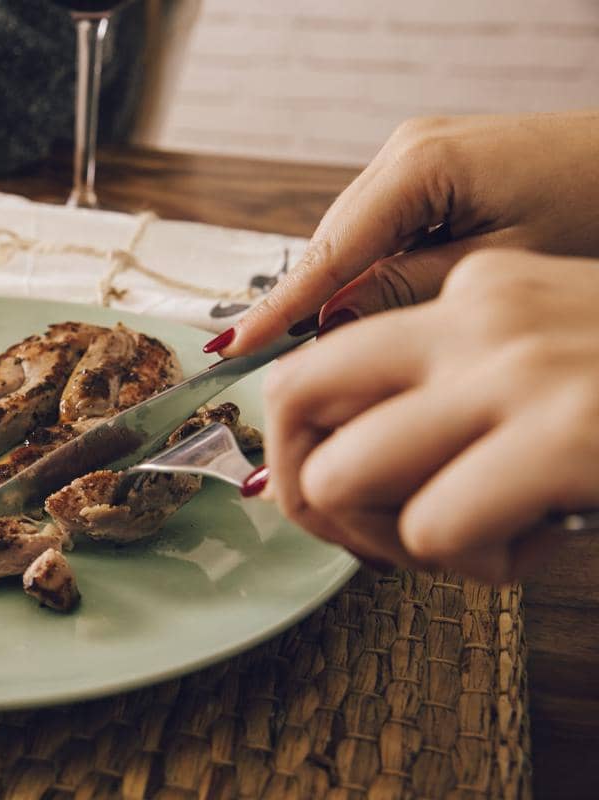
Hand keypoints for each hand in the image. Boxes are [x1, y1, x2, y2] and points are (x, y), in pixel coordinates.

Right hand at [214, 110, 598, 356]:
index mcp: (420, 166)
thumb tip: (329, 325)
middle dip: (310, 306)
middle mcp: (406, 150)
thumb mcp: (504, 268)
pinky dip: (374, 271)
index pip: (328, 253)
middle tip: (284, 375)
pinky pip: (383, 229)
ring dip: (343, 291)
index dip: (279, 309)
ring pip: (355, 240)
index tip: (230, 350)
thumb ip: (408, 292)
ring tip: (322, 353)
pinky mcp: (436, 168)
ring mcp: (419, 154)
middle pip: (333, 244)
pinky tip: (374, 309)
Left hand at [260, 249, 598, 582]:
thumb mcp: (559, 347)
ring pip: (338, 473)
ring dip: (376, 536)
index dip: (311, 442)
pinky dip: (469, 563)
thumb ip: (461, 379)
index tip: (341, 491)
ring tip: (456, 545)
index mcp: (477, 287)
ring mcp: (517, 371)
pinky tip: (530, 545)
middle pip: (295, 396)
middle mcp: (480, 316)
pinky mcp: (564, 437)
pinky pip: (430, 530)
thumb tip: (351, 453)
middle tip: (362, 534)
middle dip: (302, 484)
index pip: (327, 361)